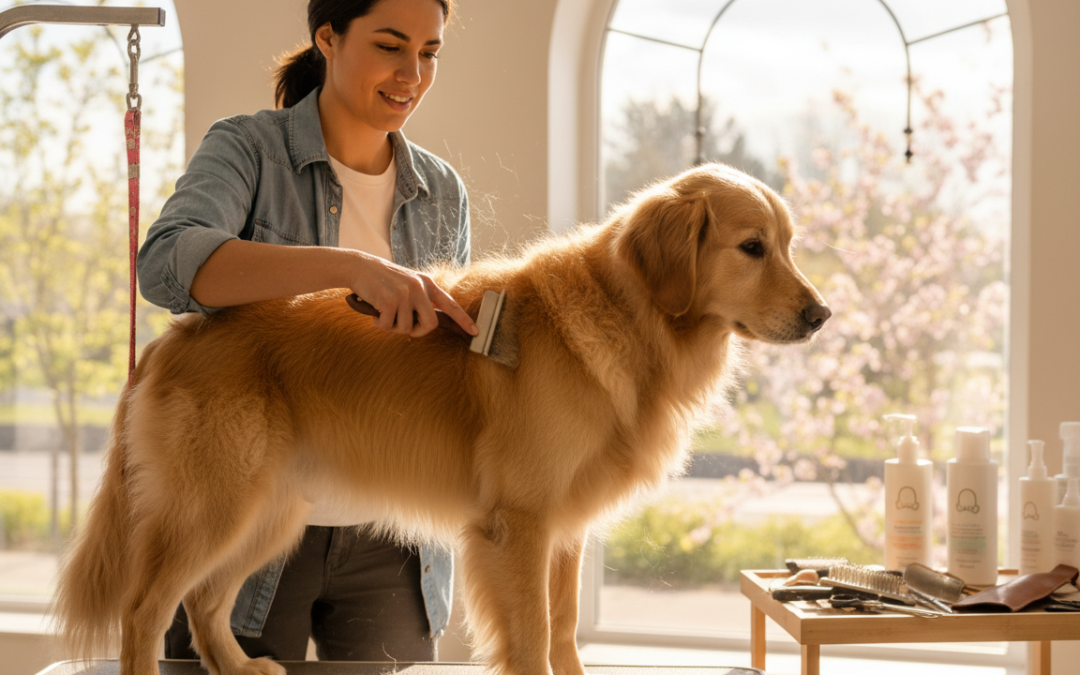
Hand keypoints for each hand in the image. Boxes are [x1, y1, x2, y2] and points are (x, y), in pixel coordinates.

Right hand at [348, 252, 477, 337]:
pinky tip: (375, 310)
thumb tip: (431, 323)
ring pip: (406, 328)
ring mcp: (405, 294)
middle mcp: (419, 288)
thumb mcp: (408, 284)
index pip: (450, 304)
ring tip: (384, 311)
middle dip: (416, 331)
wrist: (360, 267)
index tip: (476, 332)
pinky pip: (388, 326)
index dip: (464, 320)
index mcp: (427, 283)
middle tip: (404, 327)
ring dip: (392, 326)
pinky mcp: (390, 300)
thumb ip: (421, 299)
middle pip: (430, 324)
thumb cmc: (383, 280)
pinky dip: (379, 323)